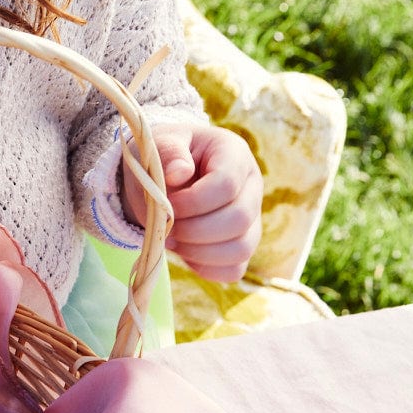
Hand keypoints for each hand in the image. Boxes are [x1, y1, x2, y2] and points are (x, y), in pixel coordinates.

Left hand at [123, 123, 262, 282]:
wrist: (162, 176)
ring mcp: (251, 218)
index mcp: (234, 154)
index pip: (227, 184)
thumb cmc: (164, 157)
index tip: (167, 205)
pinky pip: (234, 269)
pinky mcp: (241, 244)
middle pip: (239, 219)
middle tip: (166, 227)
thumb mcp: (161, 144)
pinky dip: (205, 268)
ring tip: (170, 240)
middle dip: (195, 230)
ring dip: (199, 252)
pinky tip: (183, 252)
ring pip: (241, 248)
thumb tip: (179, 173)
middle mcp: (251, 186)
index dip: (194, 201)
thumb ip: (168, 153)